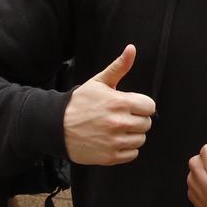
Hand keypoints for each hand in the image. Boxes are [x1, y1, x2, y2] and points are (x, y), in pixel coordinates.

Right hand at [62, 45, 153, 164]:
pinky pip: (132, 154)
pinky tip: (114, 140)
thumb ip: (119, 67)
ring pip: (141, 139)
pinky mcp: (110, 156)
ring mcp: (114, 141)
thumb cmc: (78, 103)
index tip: (132, 106)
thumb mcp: (98, 82)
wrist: (56, 126)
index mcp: (119, 102)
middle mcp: (119, 123)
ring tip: (117, 128)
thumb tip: (131, 49)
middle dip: (137, 119)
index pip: (150, 106)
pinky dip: (126, 149)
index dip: (142, 105)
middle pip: (147, 123)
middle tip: (122, 117)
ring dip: (132, 134)